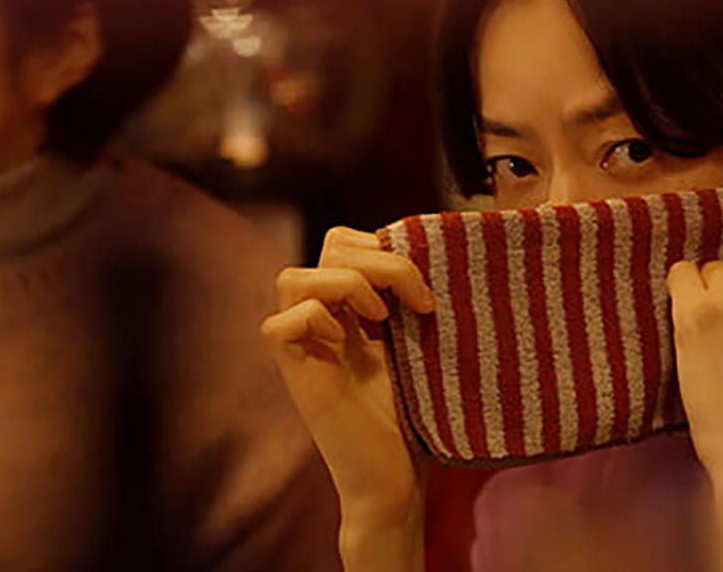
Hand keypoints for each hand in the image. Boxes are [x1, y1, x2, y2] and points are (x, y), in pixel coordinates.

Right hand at [261, 227, 435, 532]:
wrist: (399, 480)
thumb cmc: (419, 421)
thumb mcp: (422, 346)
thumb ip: (415, 304)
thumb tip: (444, 257)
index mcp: (354, 310)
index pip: (347, 242)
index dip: (384, 246)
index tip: (427, 287)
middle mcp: (325, 322)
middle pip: (327, 246)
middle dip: (377, 257)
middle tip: (417, 300)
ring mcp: (306, 348)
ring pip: (292, 277)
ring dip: (347, 284)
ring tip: (382, 318)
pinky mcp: (297, 377)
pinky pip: (279, 324)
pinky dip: (315, 320)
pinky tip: (350, 342)